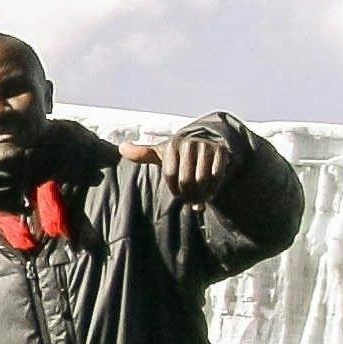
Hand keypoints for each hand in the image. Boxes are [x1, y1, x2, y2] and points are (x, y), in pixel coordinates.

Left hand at [116, 133, 234, 203]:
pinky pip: (217, 177)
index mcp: (172, 145)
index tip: (176, 192)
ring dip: (200, 195)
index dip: (174, 189)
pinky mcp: (221, 151)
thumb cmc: (177, 154)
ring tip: (198, 199)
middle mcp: (189, 143)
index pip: (170, 176)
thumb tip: (121, 148)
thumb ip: (142, 153)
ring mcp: (206, 146)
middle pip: (186, 180)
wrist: (205, 145)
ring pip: (202, 181)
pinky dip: (213, 190)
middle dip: (188, 195)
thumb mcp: (160, 153)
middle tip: (189, 200)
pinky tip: (209, 194)